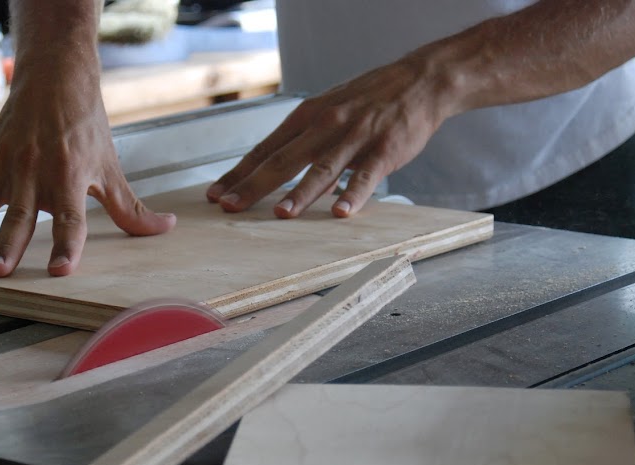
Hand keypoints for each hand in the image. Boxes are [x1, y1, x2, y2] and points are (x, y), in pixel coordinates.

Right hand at [0, 56, 175, 277]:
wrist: (54, 76)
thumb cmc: (84, 124)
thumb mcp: (110, 166)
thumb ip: (129, 207)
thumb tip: (164, 228)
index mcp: (69, 177)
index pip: (70, 220)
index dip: (66, 246)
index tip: (60, 270)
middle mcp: (34, 174)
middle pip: (19, 217)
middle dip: (6, 246)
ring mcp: (4, 167)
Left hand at [206, 54, 454, 218]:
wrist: (419, 81)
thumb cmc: (368, 100)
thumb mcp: (328, 111)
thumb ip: (304, 142)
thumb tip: (280, 175)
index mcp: (306, 117)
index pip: (264, 150)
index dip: (238, 173)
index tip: (215, 195)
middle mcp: (324, 125)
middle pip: (282, 161)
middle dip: (253, 186)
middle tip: (229, 208)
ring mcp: (354, 137)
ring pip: (321, 169)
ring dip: (300, 194)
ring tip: (280, 214)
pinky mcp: (384, 149)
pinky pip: (365, 175)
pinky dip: (353, 194)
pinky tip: (341, 212)